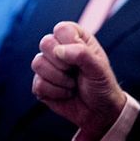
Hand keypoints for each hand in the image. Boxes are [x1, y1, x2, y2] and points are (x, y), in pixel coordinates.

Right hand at [31, 22, 126, 140]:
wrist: (98, 111)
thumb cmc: (101, 85)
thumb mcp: (99, 68)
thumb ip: (82, 54)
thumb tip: (59, 50)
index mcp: (76, 38)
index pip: (61, 29)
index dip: (69, 44)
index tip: (82, 58)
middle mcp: (60, 48)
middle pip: (45, 43)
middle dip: (62, 63)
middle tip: (75, 72)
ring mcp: (48, 66)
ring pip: (38, 63)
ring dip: (59, 79)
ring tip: (72, 84)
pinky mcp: (41, 84)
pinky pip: (38, 84)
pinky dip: (55, 92)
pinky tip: (66, 93)